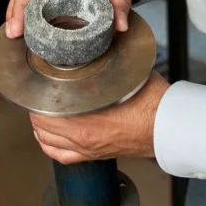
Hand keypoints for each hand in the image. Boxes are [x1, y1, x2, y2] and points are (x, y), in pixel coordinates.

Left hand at [31, 72, 169, 162]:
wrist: (171, 127)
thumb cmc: (153, 103)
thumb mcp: (123, 75)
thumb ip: (101, 66)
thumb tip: (91, 49)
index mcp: (86, 124)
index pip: (44, 112)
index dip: (35, 97)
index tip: (35, 85)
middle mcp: (83, 141)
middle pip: (42, 127)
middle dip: (36, 109)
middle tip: (37, 93)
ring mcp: (88, 150)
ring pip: (48, 143)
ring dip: (41, 127)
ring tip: (39, 111)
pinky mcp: (95, 155)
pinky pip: (62, 157)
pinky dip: (50, 146)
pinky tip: (48, 137)